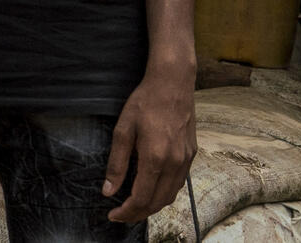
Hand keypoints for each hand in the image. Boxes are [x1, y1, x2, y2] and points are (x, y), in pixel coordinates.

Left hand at [103, 66, 196, 221]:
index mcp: (156, 158)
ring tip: (134, 207)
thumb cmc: (144, 103)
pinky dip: (164, 193)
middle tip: (120, 215)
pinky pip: (178, 184)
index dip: (126, 211)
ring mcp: (186, 160)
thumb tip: (109, 190)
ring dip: (152, 206)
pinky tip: (151, 190)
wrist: (173, 85)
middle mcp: (175, 164)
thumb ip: (117, 163)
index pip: (141, 198)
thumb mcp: (123, 130)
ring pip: (170, 196)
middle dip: (138, 214)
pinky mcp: (191, 155)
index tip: (112, 215)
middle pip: (157, 202)